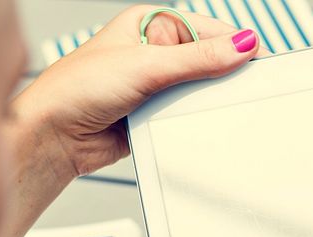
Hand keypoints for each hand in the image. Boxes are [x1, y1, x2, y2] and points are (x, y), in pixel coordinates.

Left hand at [12, 5, 262, 179]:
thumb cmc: (77, 89)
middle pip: (207, 61)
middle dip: (221, 76)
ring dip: (205, 103)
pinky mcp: (154, 116)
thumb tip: (242, 44)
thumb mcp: (146, 66)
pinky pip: (186, 118)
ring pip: (198, 92)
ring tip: (214, 109)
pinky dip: (193, 123)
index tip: (258, 61)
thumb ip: (198, 58)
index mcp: (150, 25)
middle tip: (242, 89)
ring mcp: (155, 86)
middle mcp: (153, 52)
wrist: (54, 136)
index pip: (207, 29)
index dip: (234, 44)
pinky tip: (196, 126)